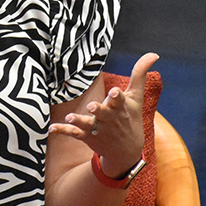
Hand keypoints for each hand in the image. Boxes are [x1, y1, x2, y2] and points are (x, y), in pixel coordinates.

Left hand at [50, 51, 158, 177]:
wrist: (127, 151)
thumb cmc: (130, 118)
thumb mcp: (136, 97)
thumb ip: (139, 74)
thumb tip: (153, 54)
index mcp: (120, 108)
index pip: (120, 101)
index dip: (117, 97)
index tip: (115, 92)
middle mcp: (108, 119)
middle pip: (103, 113)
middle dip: (99, 110)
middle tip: (92, 106)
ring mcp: (97, 128)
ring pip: (87, 124)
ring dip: (78, 121)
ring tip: (70, 117)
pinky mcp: (87, 135)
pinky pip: (73, 133)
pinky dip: (63, 130)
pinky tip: (52, 128)